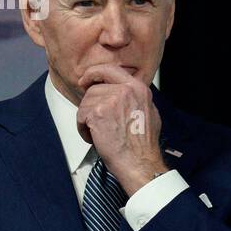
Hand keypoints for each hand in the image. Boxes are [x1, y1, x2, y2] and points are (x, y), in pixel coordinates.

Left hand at [75, 64, 168, 193]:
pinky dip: (83, 128)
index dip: (94, 73)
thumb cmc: (144, 144)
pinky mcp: (98, 113)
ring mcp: (111, 100)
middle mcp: (126, 90)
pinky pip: (81, 115)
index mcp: (138, 88)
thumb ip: (135, 98)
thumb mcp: (149, 112)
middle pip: (94, 88)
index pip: (111, 69)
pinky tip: (94, 138)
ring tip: (97, 133)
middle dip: (90, 105)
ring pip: (86, 102)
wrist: (139, 161)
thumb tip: (123, 92)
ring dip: (86, 119)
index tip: (85, 80)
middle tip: (93, 120)